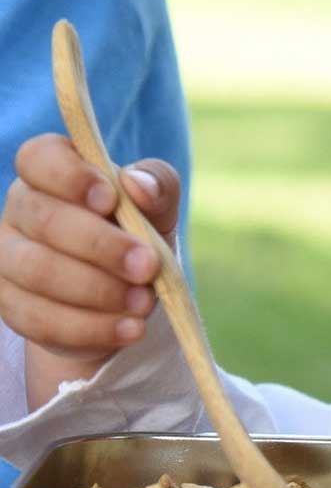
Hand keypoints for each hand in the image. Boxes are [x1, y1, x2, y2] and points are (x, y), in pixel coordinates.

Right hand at [0, 134, 180, 406]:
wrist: (125, 291)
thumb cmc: (138, 232)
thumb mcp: (159, 207)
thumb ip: (156, 186)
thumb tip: (137, 184)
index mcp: (52, 170)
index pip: (39, 158)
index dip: (70, 176)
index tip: (111, 199)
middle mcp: (21, 209)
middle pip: (45, 220)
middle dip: (101, 246)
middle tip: (148, 266)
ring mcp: (8, 259)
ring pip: (38, 273)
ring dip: (98, 291)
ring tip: (145, 302)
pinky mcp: (12, 306)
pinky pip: (40, 320)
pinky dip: (91, 328)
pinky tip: (130, 329)